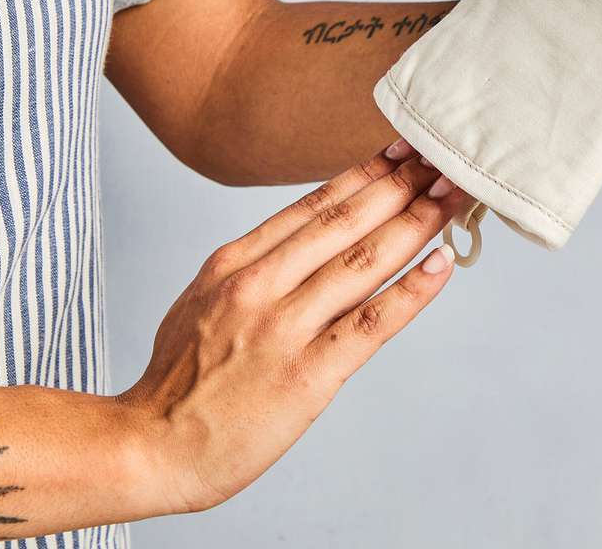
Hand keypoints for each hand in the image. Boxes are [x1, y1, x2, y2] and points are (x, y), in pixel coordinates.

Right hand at [116, 140, 469, 513]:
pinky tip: (441, 264)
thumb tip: (302, 244)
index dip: (365, 174)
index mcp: (233, 263)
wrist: (149, 449)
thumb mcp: (202, 301)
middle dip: (401, 185)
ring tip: (452, 197)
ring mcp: (283, 328)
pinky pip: (370, 323)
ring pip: (363, 262)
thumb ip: (251, 270)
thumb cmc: (178, 383)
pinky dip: (412, 291)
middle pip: (344, 222)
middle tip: (442, 160)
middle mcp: (260, 285)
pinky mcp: (307, 375)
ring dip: (417, 224)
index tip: (403, 152)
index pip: (313, 205)